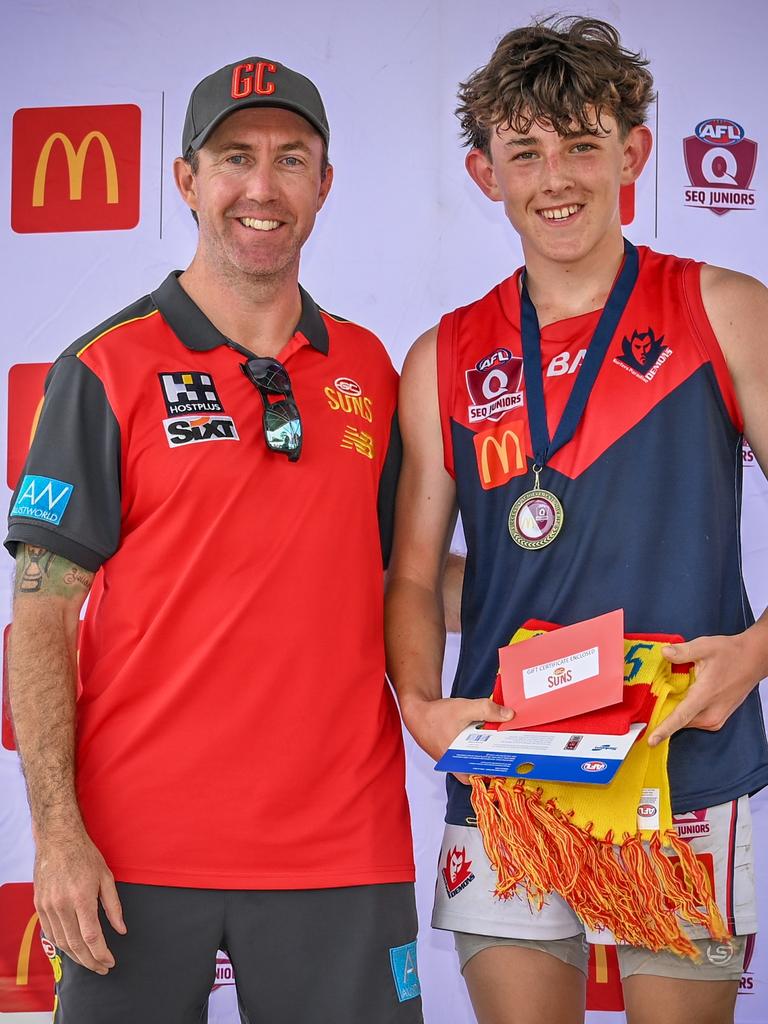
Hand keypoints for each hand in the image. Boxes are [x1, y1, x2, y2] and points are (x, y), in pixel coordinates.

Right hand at [34, 829, 125, 972]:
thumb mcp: (106, 877)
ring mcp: (48, 906)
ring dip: (75, 956)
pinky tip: (72, 948)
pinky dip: (61, 944)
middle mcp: (62, 905)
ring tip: (89, 961)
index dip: (101, 953)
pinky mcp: (39, 905)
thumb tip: (121, 929)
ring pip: (61, 942)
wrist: (58, 840)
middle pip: (76, 944)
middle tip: (101, 968)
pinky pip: (50, 932)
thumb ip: (113, 906)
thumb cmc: (85, 855)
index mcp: (81, 897)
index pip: (91, 936)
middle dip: (90, 960)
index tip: (110, 962)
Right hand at [400, 695, 513, 782]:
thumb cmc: (436, 715)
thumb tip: (509, 716)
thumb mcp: (464, 708)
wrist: (418, 714)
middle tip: (516, 752)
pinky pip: (473, 757)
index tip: (517, 763)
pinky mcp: (456, 757)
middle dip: (500, 761)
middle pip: (485, 769)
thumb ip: (487, 710)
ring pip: (479, 763)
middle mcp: (458, 767)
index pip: (485, 775)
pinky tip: (490, 739)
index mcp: (460, 762)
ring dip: (491, 755)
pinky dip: (482, 749)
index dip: (502, 769)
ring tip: (507, 745)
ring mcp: (457, 763)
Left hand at [648, 629, 767, 746]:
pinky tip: (682, 697)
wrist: (754, 659)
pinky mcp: (718, 719)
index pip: (681, 717)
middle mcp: (711, 712)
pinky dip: (685, 712)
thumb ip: (682, 652)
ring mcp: (717, 718)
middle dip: (663, 715)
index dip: (664, 730)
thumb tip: (664, 653)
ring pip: (687, 721)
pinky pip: (694, 719)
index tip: (651, 741)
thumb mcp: (704, 647)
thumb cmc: (731, 653)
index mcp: (705, 696)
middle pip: (680, 721)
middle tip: (650, 702)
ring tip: (667, 695)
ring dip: (675, 712)